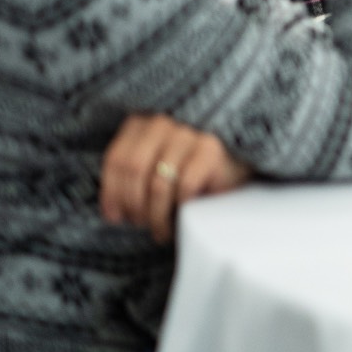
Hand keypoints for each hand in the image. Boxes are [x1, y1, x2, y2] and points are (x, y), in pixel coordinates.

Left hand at [100, 113, 250, 245]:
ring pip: (157, 183)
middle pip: (134, 169)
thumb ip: (135, 174)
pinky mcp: (211, 151)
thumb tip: (113, 212)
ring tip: (159, 230)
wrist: (240, 160)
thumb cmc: (192, 165)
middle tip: (140, 224)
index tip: (115, 217)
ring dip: (154, 215)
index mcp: (146, 121)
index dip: (111, 192)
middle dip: (133, 204)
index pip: (117, 158)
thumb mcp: (157, 162)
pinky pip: (184, 188)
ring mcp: (191, 134)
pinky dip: (177, 210)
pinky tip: (178, 222)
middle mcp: (166, 121)